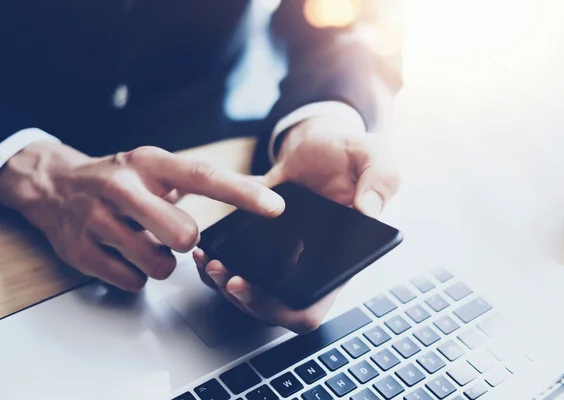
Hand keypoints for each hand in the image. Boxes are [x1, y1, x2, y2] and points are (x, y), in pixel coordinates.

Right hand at [0, 142, 283, 291]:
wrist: (52, 185)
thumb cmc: (119, 178)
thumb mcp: (156, 168)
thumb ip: (202, 179)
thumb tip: (261, 187)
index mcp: (149, 163)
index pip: (204, 176)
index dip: (242, 194)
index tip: (276, 206)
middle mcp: (122, 188)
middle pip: (183, 233)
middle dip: (186, 240)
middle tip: (171, 231)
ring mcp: (97, 221)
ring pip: (159, 265)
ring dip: (161, 261)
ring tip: (145, 242)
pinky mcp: (81, 252)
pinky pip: (132, 281)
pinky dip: (137, 273)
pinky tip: (124, 253)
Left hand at [194, 114, 400, 332]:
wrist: (316, 140)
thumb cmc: (348, 153)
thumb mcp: (373, 157)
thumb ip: (381, 179)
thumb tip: (369, 211)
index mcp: (341, 256)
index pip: (316, 300)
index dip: (286, 307)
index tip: (257, 288)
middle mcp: (311, 263)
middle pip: (279, 306)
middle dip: (251, 301)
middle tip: (229, 280)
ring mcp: (283, 255)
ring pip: (255, 291)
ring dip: (228, 285)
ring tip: (212, 264)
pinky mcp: (260, 240)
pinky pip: (238, 265)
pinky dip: (217, 265)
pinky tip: (205, 252)